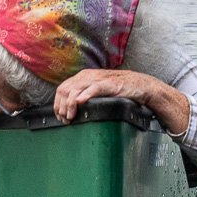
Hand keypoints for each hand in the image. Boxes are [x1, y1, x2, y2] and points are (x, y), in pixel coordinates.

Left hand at [53, 68, 188, 131]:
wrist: (139, 85)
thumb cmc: (118, 90)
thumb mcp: (96, 90)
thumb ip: (84, 95)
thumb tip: (71, 110)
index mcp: (82, 77)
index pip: (62, 88)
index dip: (58, 103)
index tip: (60, 116)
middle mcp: (87, 76)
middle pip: (65, 90)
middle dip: (62, 106)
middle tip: (65, 119)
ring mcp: (97, 79)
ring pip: (75, 90)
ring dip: (70, 104)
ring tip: (71, 116)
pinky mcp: (108, 84)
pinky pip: (93, 88)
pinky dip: (84, 95)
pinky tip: (80, 103)